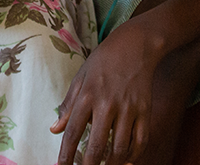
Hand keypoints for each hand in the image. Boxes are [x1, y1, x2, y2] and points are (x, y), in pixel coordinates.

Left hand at [51, 16, 163, 164]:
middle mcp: (107, 104)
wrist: (134, 46)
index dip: (66, 155)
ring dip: (111, 164)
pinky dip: (133, 155)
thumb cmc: (103, 62)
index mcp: (87, 96)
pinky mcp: (145, 111)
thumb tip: (54, 129)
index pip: (73, 132)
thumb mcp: (80, 78)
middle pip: (95, 146)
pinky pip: (140, 141)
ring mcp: (128, 109)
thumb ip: (68, 105)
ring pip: (119, 148)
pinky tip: (125, 160)